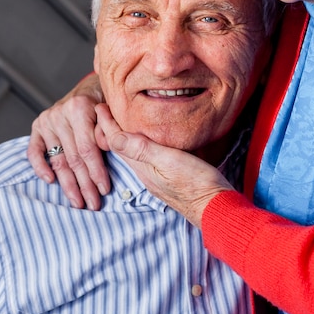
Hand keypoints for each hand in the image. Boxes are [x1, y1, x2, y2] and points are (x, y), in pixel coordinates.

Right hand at [27, 73, 109, 209]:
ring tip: (78, 202)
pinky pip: (34, 151)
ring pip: (58, 159)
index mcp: (80, 107)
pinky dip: (40, 167)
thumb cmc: (107, 102)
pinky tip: (50, 182)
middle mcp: (60, 113)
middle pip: (73, 158)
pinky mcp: (37, 126)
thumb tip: (106, 146)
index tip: (105, 190)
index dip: (97, 172)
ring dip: (67, 184)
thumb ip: (109, 128)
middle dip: (85, 184)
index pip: (88, 148)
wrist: (91, 87)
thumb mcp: (114, 110)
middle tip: (93, 204)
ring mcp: (47, 120)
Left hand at [95, 104, 233, 227]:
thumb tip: (113, 137)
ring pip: (132, 153)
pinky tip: (146, 141)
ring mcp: (156, 177)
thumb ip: (142, 150)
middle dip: (110, 129)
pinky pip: (145, 158)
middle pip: (121, 147)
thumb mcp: (170, 162)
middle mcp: (145, 172)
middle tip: (105, 110)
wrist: (214, 208)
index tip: (99, 106)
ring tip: (120, 121)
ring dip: (123, 136)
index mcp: (143, 167)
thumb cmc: (197, 184)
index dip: (107, 123)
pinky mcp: (167, 178)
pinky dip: (138, 145)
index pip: (117, 142)